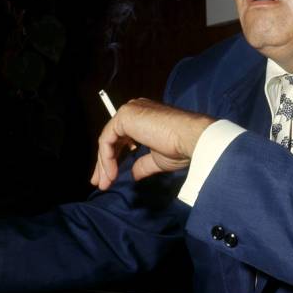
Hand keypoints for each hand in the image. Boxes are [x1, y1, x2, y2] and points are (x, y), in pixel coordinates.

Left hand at [91, 98, 214, 190]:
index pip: (123, 137)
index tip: (110, 177)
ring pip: (108, 140)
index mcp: (144, 116)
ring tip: (105, 183)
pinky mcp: (125, 116)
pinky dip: (106, 158)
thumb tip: (134, 174)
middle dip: (105, 162)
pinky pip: (107, 140)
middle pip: (112, 138)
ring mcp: (130, 111)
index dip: (115, 158)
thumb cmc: (180, 147)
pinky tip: (111, 173)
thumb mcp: (158, 159)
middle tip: (101, 183)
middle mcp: (136, 109)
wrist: (190, 138)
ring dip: (104, 163)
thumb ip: (143, 164)